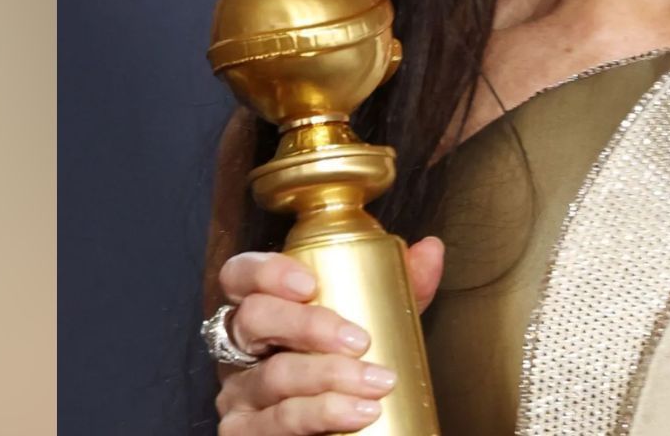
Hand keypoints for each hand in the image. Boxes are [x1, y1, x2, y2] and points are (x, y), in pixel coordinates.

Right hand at [214, 237, 445, 434]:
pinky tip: (357, 413)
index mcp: (262, 310)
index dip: (267, 272)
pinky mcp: (243, 433)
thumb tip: (430, 251)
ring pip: (274, 376)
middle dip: (308, 324)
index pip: (241, 276)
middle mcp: (241, 348)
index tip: (310, 283)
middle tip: (359, 340)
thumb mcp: (373, 325)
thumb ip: (397, 290)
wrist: (342, 431)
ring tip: (378, 383)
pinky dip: (321, 414)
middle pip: (254, 319)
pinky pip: (276, 423)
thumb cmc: (345, 368)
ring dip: (330, 377)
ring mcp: (238, 393)